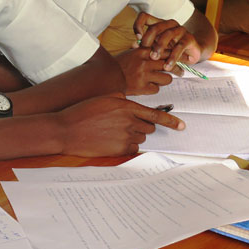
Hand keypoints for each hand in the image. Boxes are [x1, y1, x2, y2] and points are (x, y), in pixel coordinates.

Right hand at [57, 94, 183, 155]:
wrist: (66, 130)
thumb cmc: (82, 112)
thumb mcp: (102, 98)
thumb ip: (121, 100)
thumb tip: (131, 105)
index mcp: (126, 107)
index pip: (155, 115)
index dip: (171, 121)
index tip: (182, 126)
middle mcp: (129, 121)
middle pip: (148, 128)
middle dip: (141, 126)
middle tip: (124, 125)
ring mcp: (125, 137)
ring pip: (140, 138)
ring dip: (132, 136)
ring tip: (112, 132)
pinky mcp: (120, 150)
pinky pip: (132, 148)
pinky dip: (125, 146)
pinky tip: (110, 141)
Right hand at [115, 47, 178, 94]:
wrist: (105, 77)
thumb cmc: (117, 65)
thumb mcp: (131, 53)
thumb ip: (145, 52)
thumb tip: (160, 51)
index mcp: (142, 51)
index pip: (165, 50)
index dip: (174, 54)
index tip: (180, 57)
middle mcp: (144, 62)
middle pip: (170, 64)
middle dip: (177, 68)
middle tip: (180, 71)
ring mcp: (143, 75)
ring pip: (167, 78)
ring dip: (164, 80)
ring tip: (160, 80)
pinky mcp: (142, 88)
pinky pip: (156, 89)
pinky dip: (153, 88)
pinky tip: (147, 86)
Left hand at [133, 12, 202, 69]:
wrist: (192, 53)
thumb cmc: (170, 49)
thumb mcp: (156, 47)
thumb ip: (145, 46)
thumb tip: (133, 46)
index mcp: (159, 23)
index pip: (144, 17)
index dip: (138, 25)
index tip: (136, 38)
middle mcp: (169, 24)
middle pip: (155, 27)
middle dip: (148, 40)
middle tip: (143, 51)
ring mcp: (180, 30)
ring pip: (167, 35)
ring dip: (159, 47)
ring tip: (153, 58)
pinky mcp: (189, 39)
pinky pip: (180, 47)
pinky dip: (172, 57)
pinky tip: (167, 66)